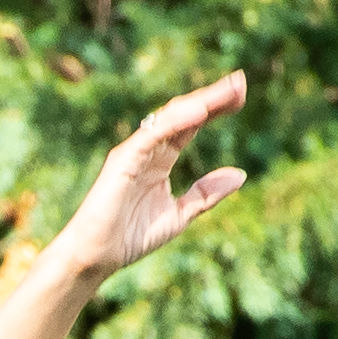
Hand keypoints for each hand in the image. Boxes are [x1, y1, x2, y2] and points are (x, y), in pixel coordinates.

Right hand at [39, 72, 248, 286]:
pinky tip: (202, 112)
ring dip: (201, 101)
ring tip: (229, 90)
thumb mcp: (180, 215)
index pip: (192, 125)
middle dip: (213, 97)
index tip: (241, 97)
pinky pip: (153, 134)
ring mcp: (135, 151)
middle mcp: (148, 149)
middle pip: (185, 114)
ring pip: (172, 117)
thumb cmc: (130, 237)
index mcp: (161, 160)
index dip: (216, 110)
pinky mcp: (123, 159)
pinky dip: (177, 121)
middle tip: (241, 82)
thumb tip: (240, 174)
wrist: (96, 256)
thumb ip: (206, 194)